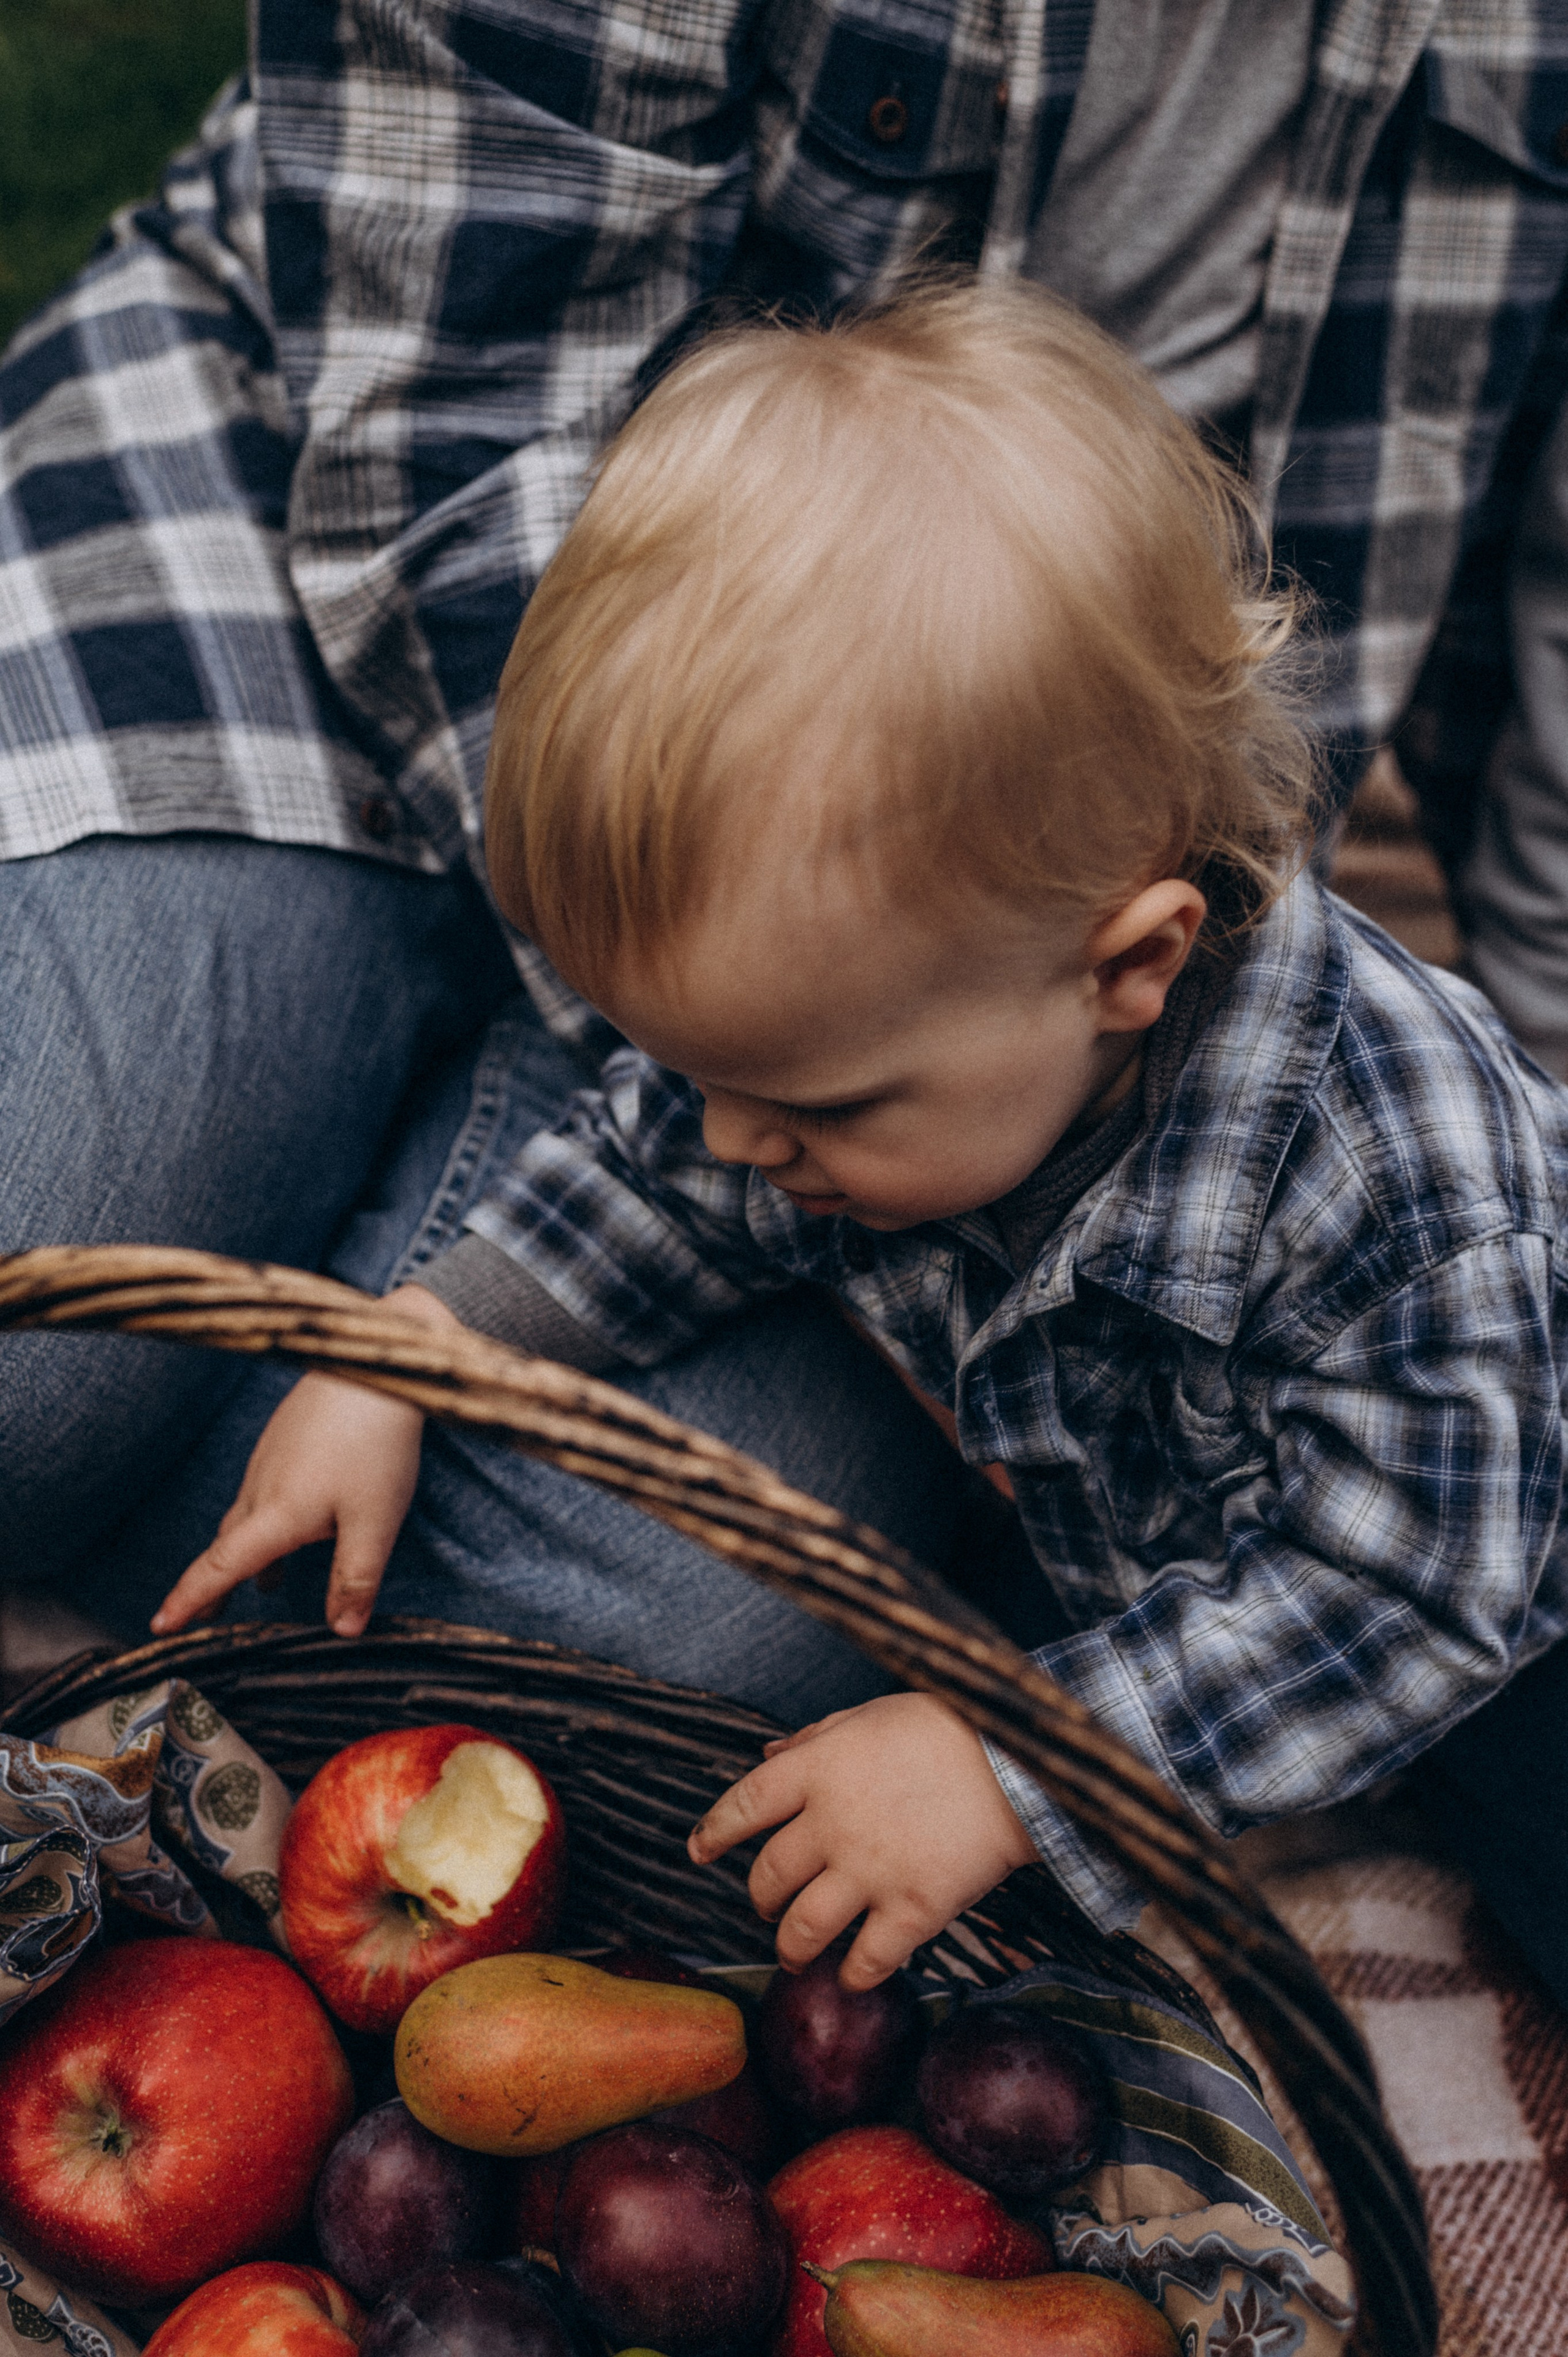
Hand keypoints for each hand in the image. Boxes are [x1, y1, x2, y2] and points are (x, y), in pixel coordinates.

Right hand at [151, 1284, 459, 1639]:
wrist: (380, 1367)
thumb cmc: (377, 1443)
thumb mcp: (375, 1521)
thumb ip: (356, 1578)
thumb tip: (343, 1632)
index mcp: (275, 1513)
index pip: (220, 1567)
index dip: (189, 1599)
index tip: (159, 1626)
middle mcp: (262, 1485)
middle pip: (228, 1544)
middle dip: (214, 1584)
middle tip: (204, 1618)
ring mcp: (271, 1457)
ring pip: (249, 1515)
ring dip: (249, 1553)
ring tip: (266, 1584)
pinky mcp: (286, 1437)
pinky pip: (266, 1489)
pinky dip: (268, 1519)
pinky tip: (297, 1519)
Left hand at [687, 1693, 1035, 1988]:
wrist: (1017, 1765)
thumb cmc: (947, 1730)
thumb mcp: (870, 1716)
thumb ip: (815, 1740)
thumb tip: (768, 1756)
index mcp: (819, 1770)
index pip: (744, 1805)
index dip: (714, 1831)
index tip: (699, 1851)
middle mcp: (833, 1824)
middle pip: (769, 1876)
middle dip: (760, 1897)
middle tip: (766, 1904)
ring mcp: (870, 1872)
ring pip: (803, 1928)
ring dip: (790, 1947)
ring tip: (793, 1952)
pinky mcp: (912, 1910)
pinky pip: (866, 1960)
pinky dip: (851, 1975)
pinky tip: (851, 1975)